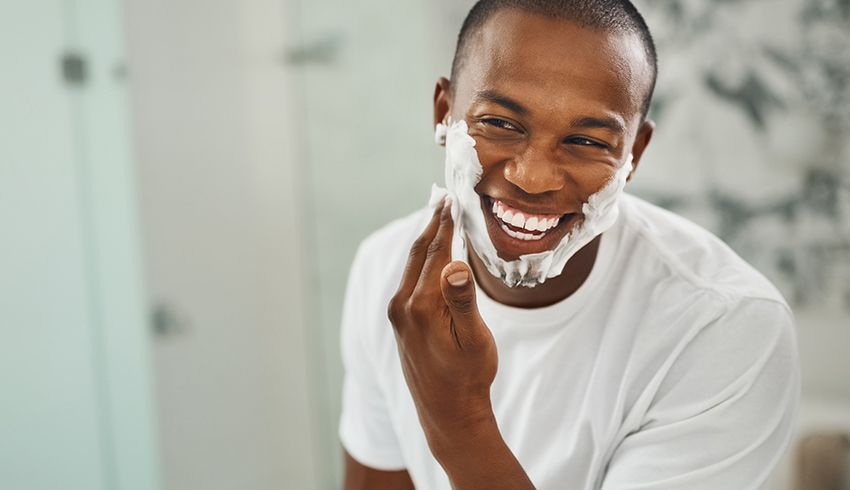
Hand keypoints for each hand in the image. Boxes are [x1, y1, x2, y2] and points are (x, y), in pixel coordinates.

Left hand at [387, 199, 497, 454]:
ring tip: (437, 218)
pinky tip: (430, 256)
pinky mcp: (400, 322)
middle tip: (442, 198)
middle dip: (432, 225)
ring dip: (425, 240)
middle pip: (418, 254)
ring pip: (412, 266)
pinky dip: (421, 260)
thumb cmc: (468, 377)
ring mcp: (398, 315)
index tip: (451, 200)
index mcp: (421, 306)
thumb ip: (463, 302)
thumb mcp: (474, 340)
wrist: (447, 413)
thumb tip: (455, 266)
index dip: (445, 225)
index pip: (434, 253)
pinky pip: (410, 280)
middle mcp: (402, 306)